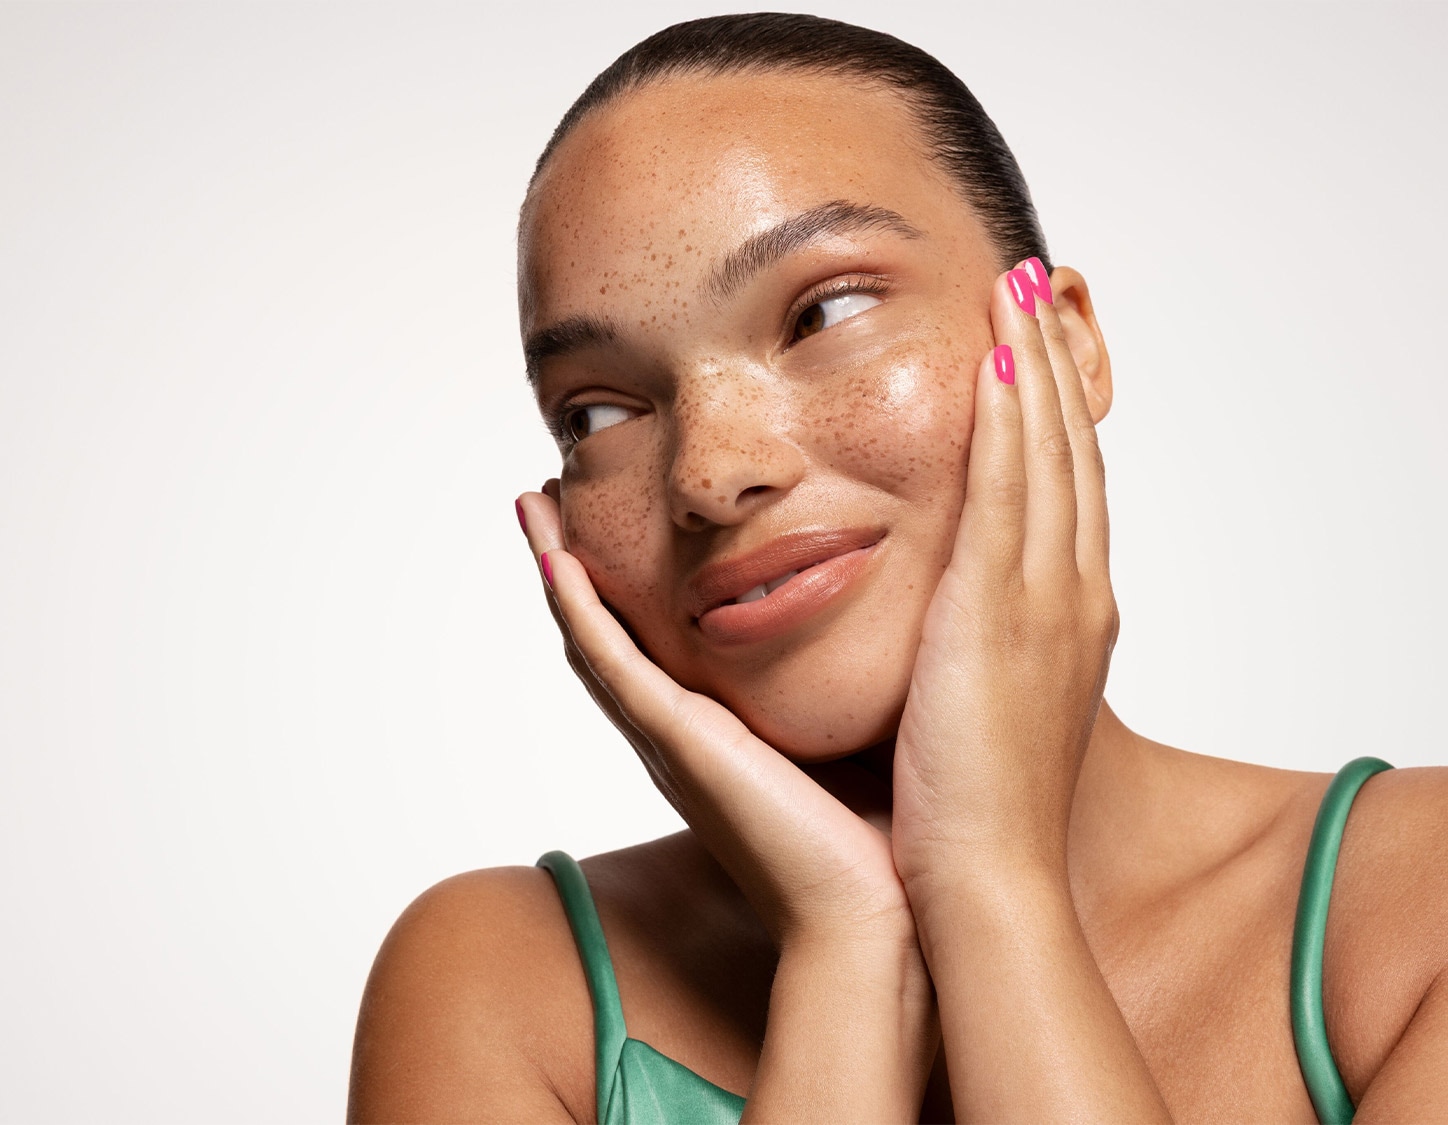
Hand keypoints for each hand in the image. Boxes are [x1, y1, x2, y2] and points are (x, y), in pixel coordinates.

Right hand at [517, 489, 916, 952]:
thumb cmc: (874, 840)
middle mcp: (675, 735)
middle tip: (545, 501)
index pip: (650, 647)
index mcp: (713, 735)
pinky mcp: (677, 743)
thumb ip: (846, 684)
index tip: (609, 523)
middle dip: (569, 568)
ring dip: (555, 571)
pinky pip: (610, 663)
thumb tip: (886, 623)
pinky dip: (578, 610)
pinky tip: (555, 559)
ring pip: (590, 639)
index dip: (619, 587)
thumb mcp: (851, 735)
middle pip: (602, 636)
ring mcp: (668, 738)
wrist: (870, 914)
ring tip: (530, 507)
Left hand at [891, 259, 1119, 897]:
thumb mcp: (987, 704)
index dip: (1057, 412)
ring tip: (1019, 290)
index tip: (1035, 348)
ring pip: (1048, 458)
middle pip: (1071, 453)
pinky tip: (996, 364)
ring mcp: (1047, 600)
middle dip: (1056, 365)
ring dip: (1035, 368)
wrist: (983, 878)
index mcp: (1069, 616)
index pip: (1067, 488)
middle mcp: (1074, 594)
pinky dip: (1009, 426)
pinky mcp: (1004, 613)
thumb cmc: (971, 807)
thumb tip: (951, 616)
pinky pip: (1009, 496)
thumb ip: (978, 645)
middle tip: (1040, 286)